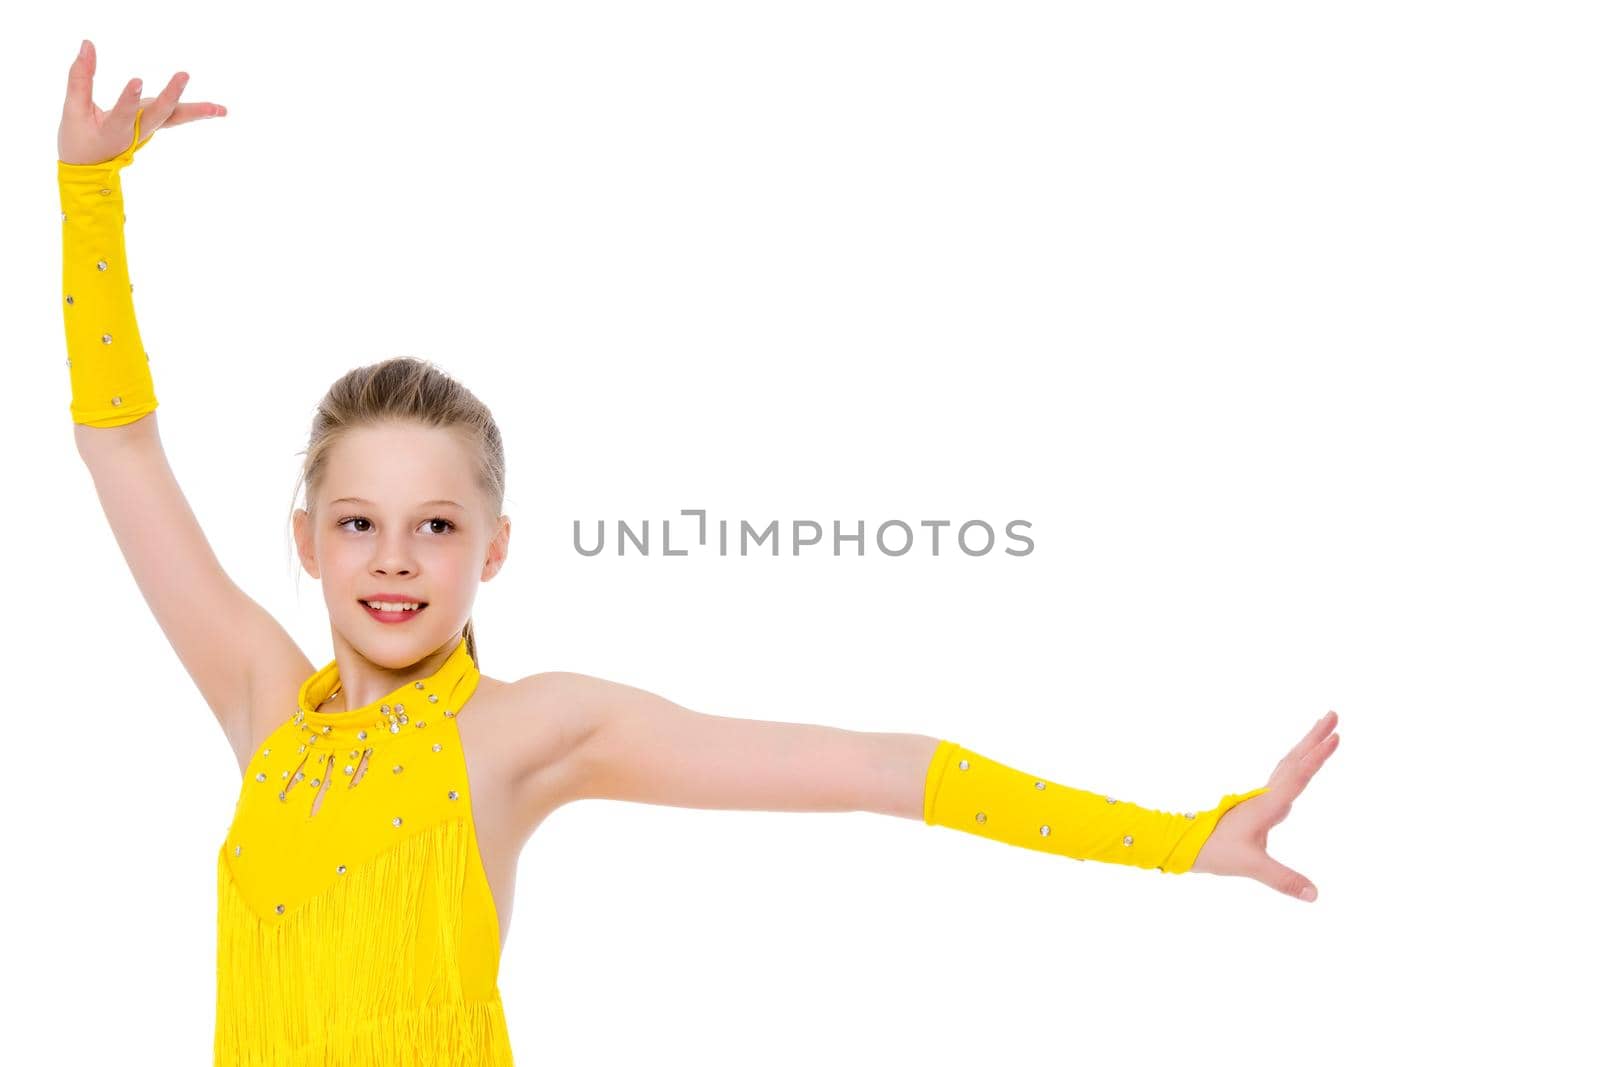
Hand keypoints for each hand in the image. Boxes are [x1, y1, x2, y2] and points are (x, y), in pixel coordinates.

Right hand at [58, 39, 225, 165]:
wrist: (91, 169)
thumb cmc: (79, 140)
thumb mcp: (73, 110)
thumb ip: (80, 77)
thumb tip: (88, 44)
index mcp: (114, 130)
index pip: (123, 112)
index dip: (130, 98)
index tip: (138, 81)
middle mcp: (137, 130)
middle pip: (159, 113)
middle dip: (172, 95)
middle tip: (184, 74)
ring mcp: (148, 127)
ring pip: (175, 118)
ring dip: (198, 112)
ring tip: (221, 109)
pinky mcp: (153, 123)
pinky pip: (176, 116)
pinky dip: (195, 112)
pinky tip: (217, 109)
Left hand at [1190, 710, 1339, 900]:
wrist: (1189, 845)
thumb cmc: (1217, 852)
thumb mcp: (1252, 866)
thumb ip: (1283, 879)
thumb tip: (1315, 895)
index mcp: (1268, 804)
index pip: (1298, 775)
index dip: (1317, 757)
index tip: (1335, 737)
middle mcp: (1267, 795)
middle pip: (1294, 759)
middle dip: (1314, 737)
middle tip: (1334, 715)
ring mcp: (1263, 797)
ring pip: (1289, 764)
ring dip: (1306, 746)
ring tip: (1325, 730)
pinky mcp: (1261, 804)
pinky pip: (1285, 776)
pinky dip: (1298, 763)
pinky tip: (1302, 764)